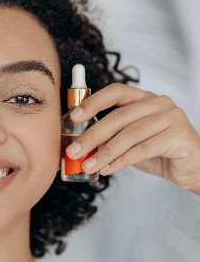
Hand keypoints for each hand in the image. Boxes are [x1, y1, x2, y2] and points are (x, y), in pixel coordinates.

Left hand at [66, 83, 199, 195]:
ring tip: (88, 165)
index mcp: (144, 98)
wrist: (190, 167)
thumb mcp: (128, 141)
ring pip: (129, 135)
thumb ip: (109, 138)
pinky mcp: (179, 135)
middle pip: (119, 116)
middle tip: (74, 151)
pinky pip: (143, 149)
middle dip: (92, 135)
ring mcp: (171, 117)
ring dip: (104, 153)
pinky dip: (121, 161)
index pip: (116, 91)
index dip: (93, 102)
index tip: (73, 116)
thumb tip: (80, 144)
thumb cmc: (157, 151)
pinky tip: (107, 169)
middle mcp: (158, 102)